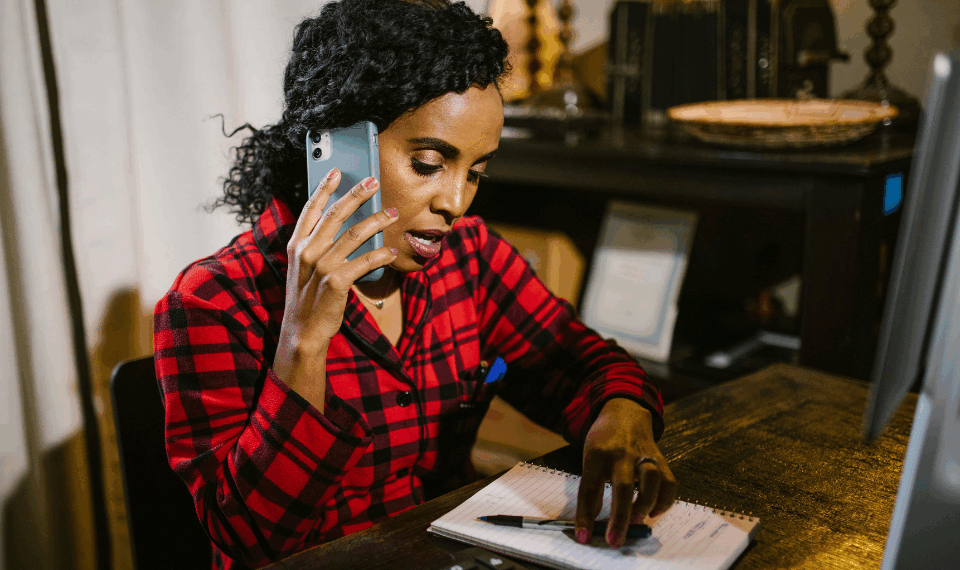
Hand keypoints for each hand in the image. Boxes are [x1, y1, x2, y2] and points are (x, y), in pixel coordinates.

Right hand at [273, 168, 398, 410]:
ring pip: (354, 234)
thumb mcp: (303, 269)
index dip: (324, 188)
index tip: (336, 171)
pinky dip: (380, 255)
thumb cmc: (307, 299)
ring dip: (377, 221)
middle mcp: (307, 252)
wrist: (302, 332)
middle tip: (374, 182)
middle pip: (336, 214)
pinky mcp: (336, 282)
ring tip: (393, 214)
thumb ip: (316, 247)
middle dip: (357, 195)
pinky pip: (364, 261)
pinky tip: (391, 251)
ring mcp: (321, 266)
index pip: (310, 209)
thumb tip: (343, 226)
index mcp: (296, 246)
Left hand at [574, 398, 676, 546]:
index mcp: (597, 454)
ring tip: (635, 521)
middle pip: (622, 486)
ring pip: (652, 479)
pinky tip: (652, 512)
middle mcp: (622, 454)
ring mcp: (644, 455)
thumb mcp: (589, 458)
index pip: (589, 488)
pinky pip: (669, 482)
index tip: (584, 537)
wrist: (624, 412)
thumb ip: (591, 487)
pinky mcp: (661, 459)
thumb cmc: (603, 442)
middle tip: (614, 540)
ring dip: (645, 504)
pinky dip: (664, 501)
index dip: (585, 515)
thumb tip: (592, 521)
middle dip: (619, 517)